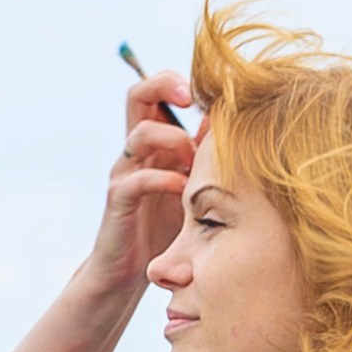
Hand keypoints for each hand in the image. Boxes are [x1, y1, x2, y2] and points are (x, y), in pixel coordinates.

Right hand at [87, 72, 199, 298]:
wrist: (128, 270)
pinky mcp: (118, 201)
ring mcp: (124, 173)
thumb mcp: (194, 183)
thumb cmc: (167, 225)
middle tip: (190, 97)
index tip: (207, 89)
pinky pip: (137, 180)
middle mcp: (135, 150)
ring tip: (193, 161)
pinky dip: (164, 180)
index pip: (156, 91)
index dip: (177, 80)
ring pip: (140, 134)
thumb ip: (206, 153)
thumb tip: (234, 118)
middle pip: (137, 95)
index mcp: (153, 140)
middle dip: (165, 86)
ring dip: (173, 139)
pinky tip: (183, 191)